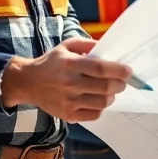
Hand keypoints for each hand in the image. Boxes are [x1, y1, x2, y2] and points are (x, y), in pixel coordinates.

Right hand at [0, 38, 131, 122]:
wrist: (28, 82)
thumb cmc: (51, 62)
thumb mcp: (66, 46)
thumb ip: (87, 44)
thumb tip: (108, 49)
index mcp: (70, 64)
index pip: (100, 68)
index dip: (118, 70)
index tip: (128, 71)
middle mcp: (69, 83)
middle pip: (105, 87)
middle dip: (120, 84)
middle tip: (122, 82)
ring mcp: (69, 101)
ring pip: (102, 102)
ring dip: (112, 96)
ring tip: (110, 91)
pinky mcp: (68, 115)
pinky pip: (94, 115)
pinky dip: (101, 108)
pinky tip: (98, 100)